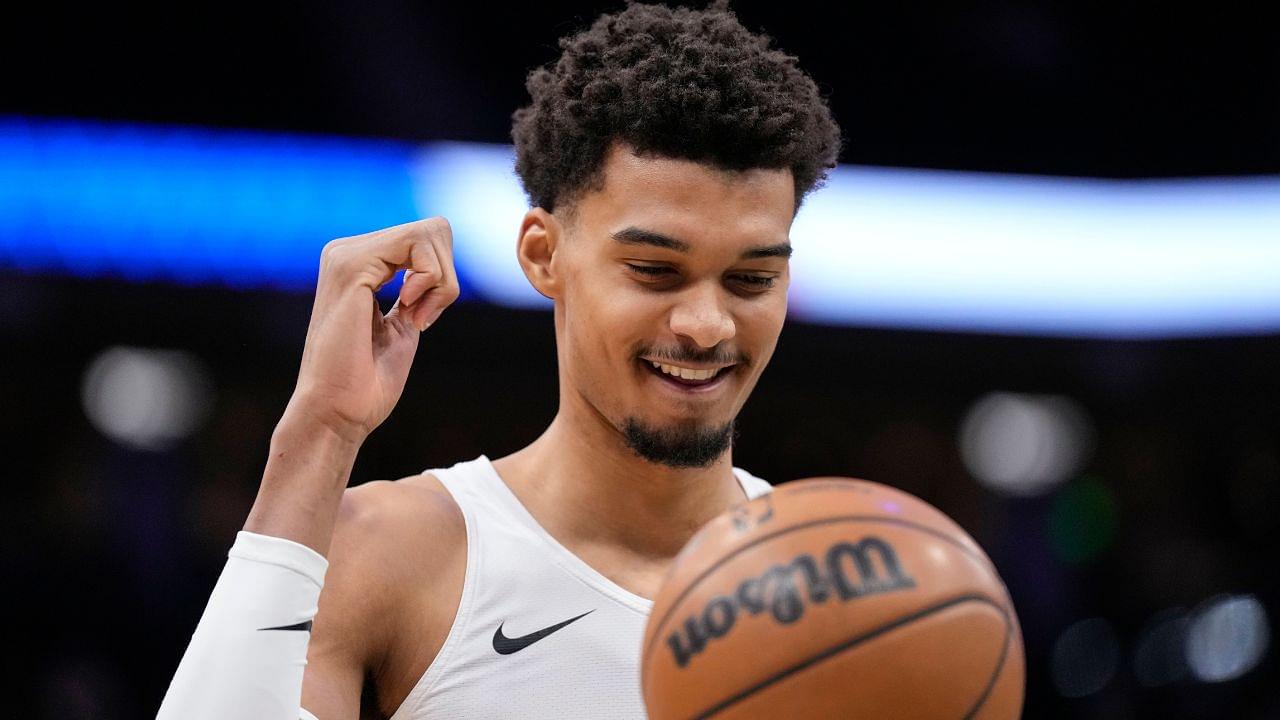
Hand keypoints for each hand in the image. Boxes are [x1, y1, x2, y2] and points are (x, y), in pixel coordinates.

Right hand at [285, 217, 458, 443]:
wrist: (339, 412)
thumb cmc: (368, 382)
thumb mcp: (402, 324)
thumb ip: (416, 291)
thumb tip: (439, 264)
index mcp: (357, 264)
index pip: (425, 239)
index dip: (441, 279)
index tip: (424, 318)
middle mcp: (346, 252)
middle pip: (432, 231)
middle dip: (445, 278)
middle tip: (423, 319)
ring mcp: (344, 255)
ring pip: (429, 232)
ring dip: (441, 283)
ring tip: (416, 319)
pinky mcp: (350, 266)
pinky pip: (418, 243)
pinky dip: (431, 281)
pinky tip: (410, 311)